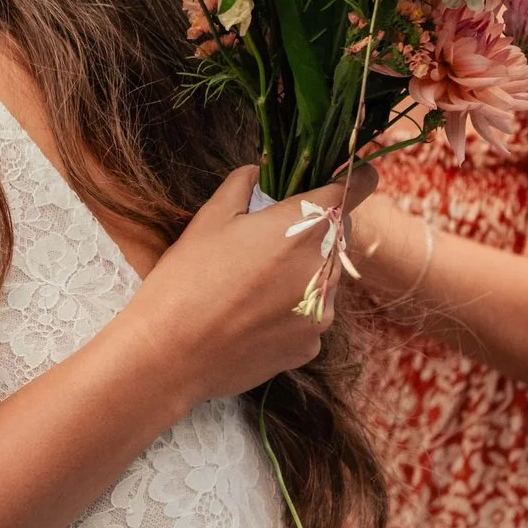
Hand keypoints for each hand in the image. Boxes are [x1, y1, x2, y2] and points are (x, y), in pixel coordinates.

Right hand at [125, 166, 342, 402]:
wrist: (170, 354)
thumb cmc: (185, 280)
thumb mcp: (208, 220)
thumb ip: (241, 186)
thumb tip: (258, 172)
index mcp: (301, 228)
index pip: (351, 192)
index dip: (357, 180)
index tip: (357, 176)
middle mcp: (322, 269)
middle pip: (337, 236)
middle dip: (315, 230)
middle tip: (270, 238)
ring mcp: (320, 312)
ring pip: (324, 277)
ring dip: (303, 271)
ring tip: (252, 285)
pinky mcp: (310, 345)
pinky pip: (311, 315)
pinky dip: (292, 310)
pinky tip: (251, 316)